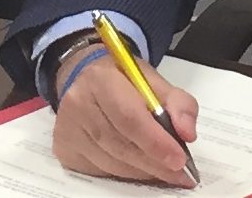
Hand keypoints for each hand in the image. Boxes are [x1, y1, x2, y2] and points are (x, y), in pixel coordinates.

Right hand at [49, 43, 199, 186]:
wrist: (84, 78)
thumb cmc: (121, 80)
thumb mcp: (153, 80)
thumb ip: (178, 103)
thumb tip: (187, 133)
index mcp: (101, 79)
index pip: (129, 117)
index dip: (155, 142)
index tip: (179, 159)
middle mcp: (78, 103)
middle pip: (120, 144)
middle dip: (155, 163)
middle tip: (180, 174)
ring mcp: (68, 129)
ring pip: (111, 163)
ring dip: (142, 171)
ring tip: (164, 172)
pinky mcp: (64, 149)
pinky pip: (100, 171)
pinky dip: (125, 173)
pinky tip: (139, 167)